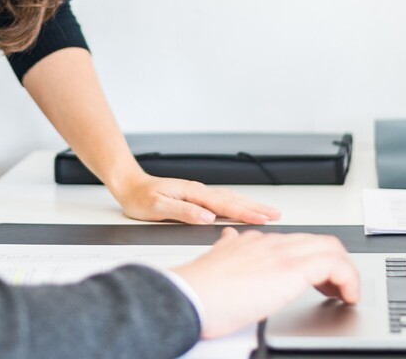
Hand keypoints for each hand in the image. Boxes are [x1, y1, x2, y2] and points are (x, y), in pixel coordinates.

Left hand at [108, 171, 281, 224]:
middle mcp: (198, 192)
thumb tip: (206, 217)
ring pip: (230, 199)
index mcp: (193, 194)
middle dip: (256, 208)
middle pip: (233, 200)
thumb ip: (183, 212)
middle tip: (276, 215)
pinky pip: (222, 201)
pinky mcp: (196, 198)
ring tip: (267, 211)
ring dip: (249, 205)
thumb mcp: (157, 208)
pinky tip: (243, 209)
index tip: (262, 220)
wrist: (129, 186)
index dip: (245, 213)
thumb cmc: (140, 198)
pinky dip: (237, 205)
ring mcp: (198, 194)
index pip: (224, 206)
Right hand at [170, 228, 359, 338]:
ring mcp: (282, 252)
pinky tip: (347, 297)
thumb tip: (228, 241)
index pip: (297, 241)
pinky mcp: (292, 268)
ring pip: (331, 248)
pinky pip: (336, 265)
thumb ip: (227, 248)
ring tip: (345, 294)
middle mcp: (271, 242)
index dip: (313, 258)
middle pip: (319, 241)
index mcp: (254, 241)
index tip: (319, 279)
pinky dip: (349, 280)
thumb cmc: (198, 290)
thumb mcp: (216, 261)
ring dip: (345, 272)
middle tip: (337, 288)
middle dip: (335, 264)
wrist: (190, 296)